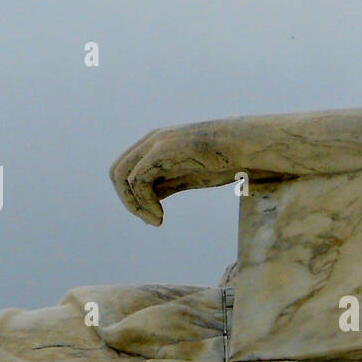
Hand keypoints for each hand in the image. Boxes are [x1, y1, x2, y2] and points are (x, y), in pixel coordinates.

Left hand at [109, 124, 236, 224]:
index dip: (132, 196)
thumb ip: (166, 183)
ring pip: (122, 177)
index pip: (126, 169)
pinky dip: (143, 202)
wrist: (245, 146)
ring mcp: (155, 143)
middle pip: (117, 172)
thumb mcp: (189, 174)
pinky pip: (137, 180)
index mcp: (156, 144)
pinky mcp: (162, 151)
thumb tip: (150, 200)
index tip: (153, 215)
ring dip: (134, 205)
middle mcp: (151, 141)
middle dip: (128, 201)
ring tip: (156, 220)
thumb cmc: (225, 160)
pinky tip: (160, 215)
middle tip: (150, 220)